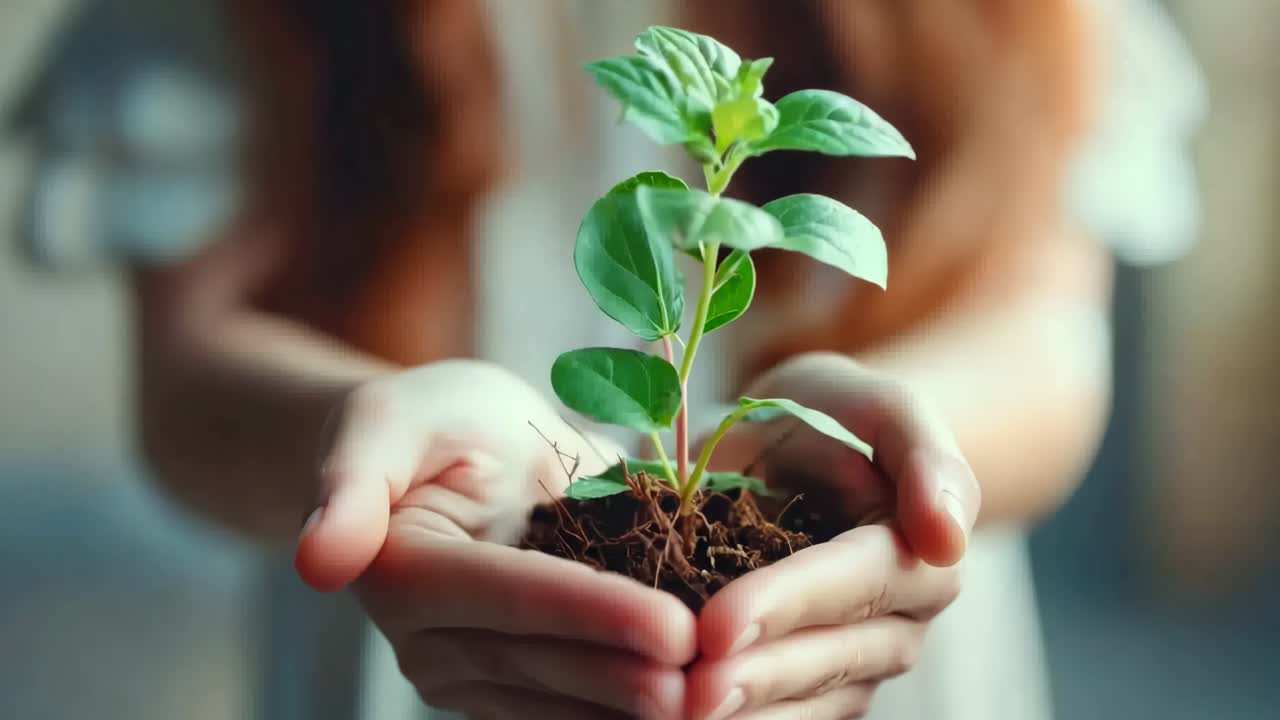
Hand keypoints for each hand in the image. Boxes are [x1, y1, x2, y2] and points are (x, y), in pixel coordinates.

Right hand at [295, 360, 695, 717]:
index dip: (589, 613)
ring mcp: (467, 674)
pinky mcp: (506, 687)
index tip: (671, 627)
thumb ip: (353, 482)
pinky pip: (568, 706)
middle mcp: (429, 641)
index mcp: (403, 574)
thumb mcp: (386, 420)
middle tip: (710, 680)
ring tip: (716, 701)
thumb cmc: (426, 422)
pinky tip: (697, 705)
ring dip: (635, 707)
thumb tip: (318, 561)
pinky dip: (625, 710)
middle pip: (540, 662)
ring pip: (559, 699)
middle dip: (628, 674)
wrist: (444, 456)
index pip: (507, 598)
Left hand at [685, 352, 979, 718]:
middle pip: (829, 657)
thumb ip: (921, 451)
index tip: (718, 625)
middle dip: (756, 676)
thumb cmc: (831, 415)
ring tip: (671, 713)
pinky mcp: (813, 692)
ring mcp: (856, 666)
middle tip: (686, 691)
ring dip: (741, 713)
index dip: (788, 605)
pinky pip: (778, 719)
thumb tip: (946, 535)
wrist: (789, 445)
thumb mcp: (876, 403)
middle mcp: (898, 623)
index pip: (856, 584)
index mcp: (921, 554)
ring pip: (804, 704)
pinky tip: (670, 719)